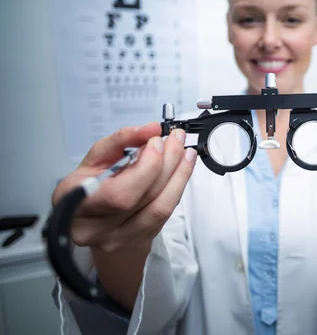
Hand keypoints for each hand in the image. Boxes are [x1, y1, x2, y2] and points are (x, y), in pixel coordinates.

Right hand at [51, 123, 197, 252]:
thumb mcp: (94, 159)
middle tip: (176, 139)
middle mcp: (95, 228)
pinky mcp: (138, 240)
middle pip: (144, 198)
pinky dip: (177, 188)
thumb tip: (150, 129)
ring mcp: (118, 239)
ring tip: (186, 153)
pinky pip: (166, 213)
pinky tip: (182, 170)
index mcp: (76, 203)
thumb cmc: (88, 186)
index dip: (145, 167)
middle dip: (167, 163)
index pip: (119, 193)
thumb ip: (121, 140)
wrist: (89, 220)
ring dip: (179, 176)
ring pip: (160, 208)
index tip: (157, 142)